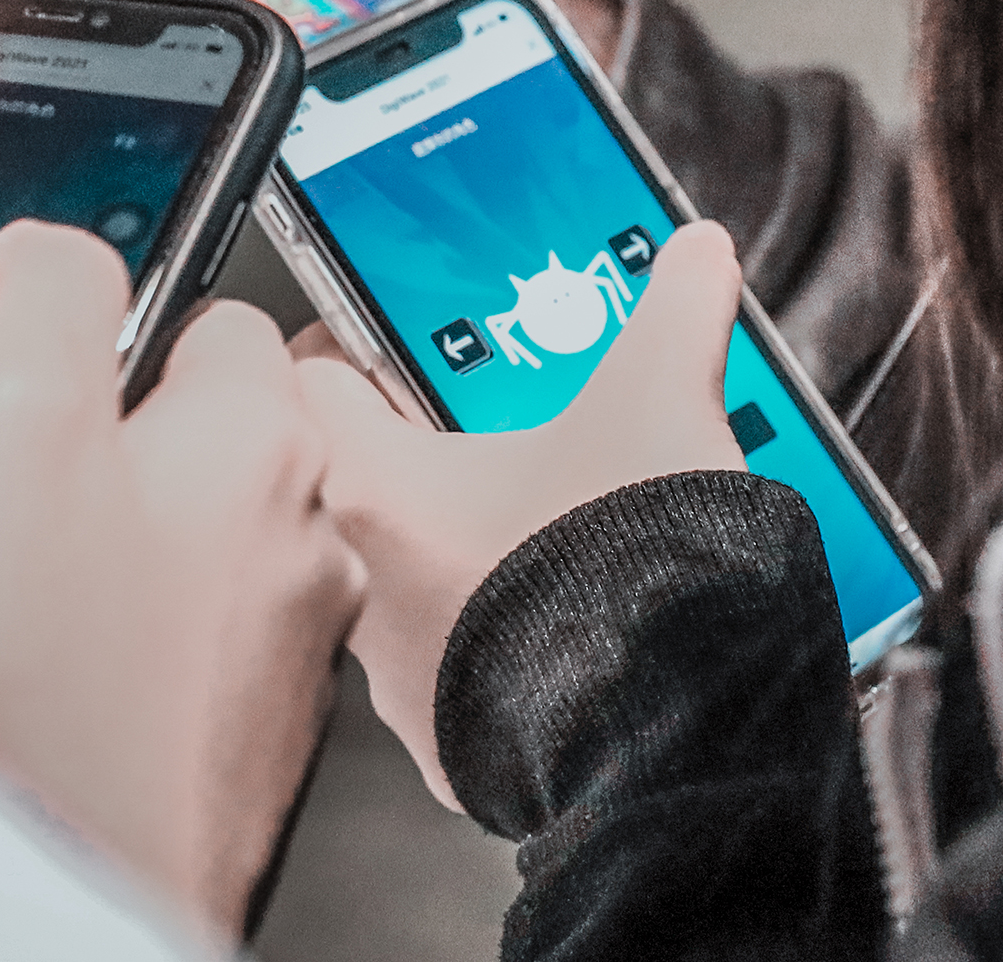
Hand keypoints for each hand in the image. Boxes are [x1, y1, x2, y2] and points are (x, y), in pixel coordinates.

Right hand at [0, 221, 363, 940]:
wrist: (45, 879)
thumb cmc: (35, 676)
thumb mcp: (11, 411)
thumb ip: (50, 292)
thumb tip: (55, 251)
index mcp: (259, 440)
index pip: (215, 314)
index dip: (114, 326)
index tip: (51, 355)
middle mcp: (299, 540)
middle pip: (201, 437)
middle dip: (111, 447)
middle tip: (9, 490)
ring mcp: (278, 651)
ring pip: (188, 548)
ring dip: (114, 552)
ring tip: (13, 595)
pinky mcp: (240, 740)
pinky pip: (176, 647)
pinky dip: (120, 646)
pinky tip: (46, 675)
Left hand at [300, 222, 745, 809]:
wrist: (674, 741)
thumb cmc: (631, 586)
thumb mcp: (660, 408)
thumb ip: (672, 315)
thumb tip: (692, 261)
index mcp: (367, 484)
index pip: (309, 372)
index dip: (357, 334)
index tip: (402, 324)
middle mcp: (353, 580)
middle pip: (360, 467)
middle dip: (426, 431)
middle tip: (496, 405)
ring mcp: (392, 666)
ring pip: (402, 563)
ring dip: (459, 526)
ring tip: (547, 497)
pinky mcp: (442, 728)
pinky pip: (446, 646)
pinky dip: (488, 612)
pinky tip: (558, 589)